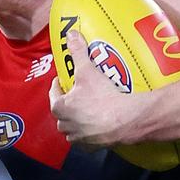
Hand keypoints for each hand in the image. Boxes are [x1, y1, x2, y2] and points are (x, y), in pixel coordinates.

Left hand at [49, 31, 147, 148]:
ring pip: (72, 129)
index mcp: (60, 107)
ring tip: (86, 110)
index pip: (54, 94)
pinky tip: (97, 126)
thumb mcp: (88, 70)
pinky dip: (89, 134)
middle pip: (61, 113)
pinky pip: (86, 140)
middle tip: (76, 94)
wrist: (125, 120)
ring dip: (75, 121)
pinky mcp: (93, 147)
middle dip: (66, 105)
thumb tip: (70, 33)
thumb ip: (78, 52)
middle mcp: (66, 125)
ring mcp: (79, 138)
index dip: (58, 85)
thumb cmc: (102, 96)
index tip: (63, 80)